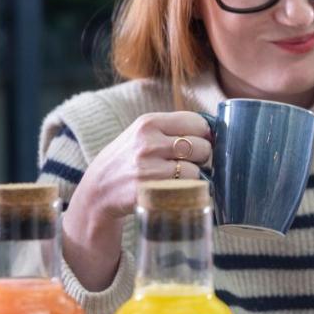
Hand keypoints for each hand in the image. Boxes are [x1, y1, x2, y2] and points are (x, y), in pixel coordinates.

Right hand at [71, 111, 213, 224]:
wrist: (99, 189)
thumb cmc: (128, 160)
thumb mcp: (143, 135)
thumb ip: (173, 130)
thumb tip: (214, 133)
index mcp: (149, 123)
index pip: (197, 122)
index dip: (204, 135)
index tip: (200, 142)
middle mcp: (149, 143)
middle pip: (202, 146)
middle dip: (202, 157)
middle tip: (190, 163)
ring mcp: (150, 168)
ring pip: (197, 170)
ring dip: (194, 177)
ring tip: (178, 177)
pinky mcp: (152, 191)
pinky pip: (187, 190)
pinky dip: (188, 191)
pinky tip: (175, 189)